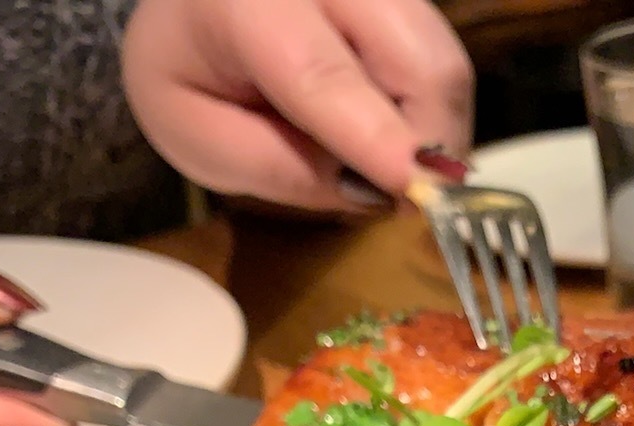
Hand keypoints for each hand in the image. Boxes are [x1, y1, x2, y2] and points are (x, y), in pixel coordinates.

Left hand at [122, 0, 472, 213]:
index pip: (323, 75)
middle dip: (429, 147)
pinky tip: (389, 127)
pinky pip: (442, 61)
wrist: (198, 3)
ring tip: (385, 162)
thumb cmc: (188, 69)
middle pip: (420, 63)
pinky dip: (429, 112)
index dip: (378, 139)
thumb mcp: (193, 133)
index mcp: (247, 3)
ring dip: (434, 134)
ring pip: (446, 64)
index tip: (415, 192)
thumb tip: (369, 192)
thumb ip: (271, 166)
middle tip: (401, 197)